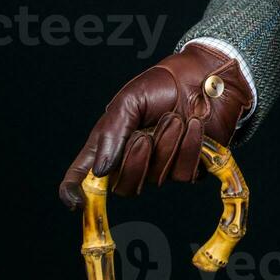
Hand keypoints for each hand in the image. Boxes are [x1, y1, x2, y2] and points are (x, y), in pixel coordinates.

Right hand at [59, 43, 252, 206]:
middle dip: (135, 163)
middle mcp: (133, 160)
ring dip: (167, 145)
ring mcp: (162, 166)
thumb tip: (100, 171)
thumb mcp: (129, 101)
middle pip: (124, 187)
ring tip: (175, 117)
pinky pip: (184, 174)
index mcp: (110, 143)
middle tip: (144, 135)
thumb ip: (112, 133)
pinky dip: (189, 148)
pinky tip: (194, 125)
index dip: (75, 191)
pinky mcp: (189, 167)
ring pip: (157, 179)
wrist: (205, 77)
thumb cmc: (163, 84)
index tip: (75, 202)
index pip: (84, 175)